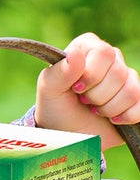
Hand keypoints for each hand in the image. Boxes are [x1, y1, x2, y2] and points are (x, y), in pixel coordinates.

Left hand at [35, 34, 139, 151]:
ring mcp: (126, 77)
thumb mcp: (49, 88)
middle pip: (119, 72)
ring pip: (131, 91)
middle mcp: (110, 58)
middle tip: (83, 100)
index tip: (76, 88)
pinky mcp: (137, 98)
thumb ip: (61, 71)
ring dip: (108, 108)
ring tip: (93, 109)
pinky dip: (124, 117)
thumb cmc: (55, 105)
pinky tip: (111, 118)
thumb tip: (76, 54)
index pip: (104, 52)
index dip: (91, 74)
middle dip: (97, 95)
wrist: (67, 132)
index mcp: (87, 47)